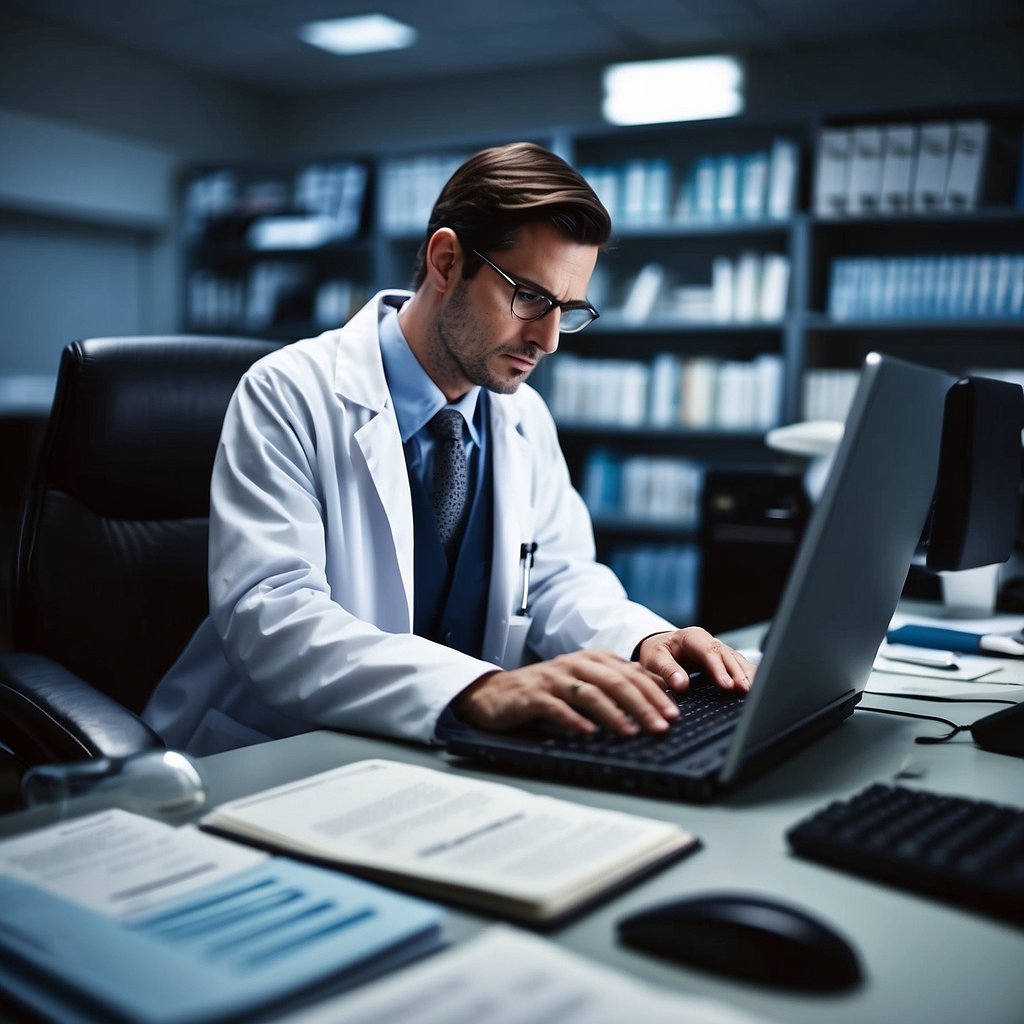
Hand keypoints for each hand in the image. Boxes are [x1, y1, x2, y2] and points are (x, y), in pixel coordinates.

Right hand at [451, 650, 682, 737]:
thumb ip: (614, 685)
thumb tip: (657, 698)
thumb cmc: (546, 691)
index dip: (655, 692)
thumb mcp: (583, 682)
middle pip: (616, 681)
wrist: (496, 693)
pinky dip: (575, 720)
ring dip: (614, 714)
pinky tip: (588, 733)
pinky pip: (557, 706)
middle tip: (661, 726)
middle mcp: (575, 664)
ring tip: (631, 733)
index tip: (674, 714)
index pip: (631, 673)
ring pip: (591, 693)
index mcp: (592, 659)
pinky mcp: (534, 695)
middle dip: (643, 704)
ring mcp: (554, 678)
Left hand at [637, 627, 755, 694]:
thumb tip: (681, 684)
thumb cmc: (657, 653)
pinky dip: (748, 676)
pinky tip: (755, 687)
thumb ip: (667, 670)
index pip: (708, 651)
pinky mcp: (725, 660)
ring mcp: (719, 649)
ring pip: (737, 660)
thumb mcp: (654, 659)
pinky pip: (740, 666)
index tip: (726, 685)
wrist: (660, 648)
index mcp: (692, 637)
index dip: (718, 668)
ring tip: (754, 691)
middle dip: (737, 674)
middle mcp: (709, 641)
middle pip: (727, 656)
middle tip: (744, 691)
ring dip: (746, 675)